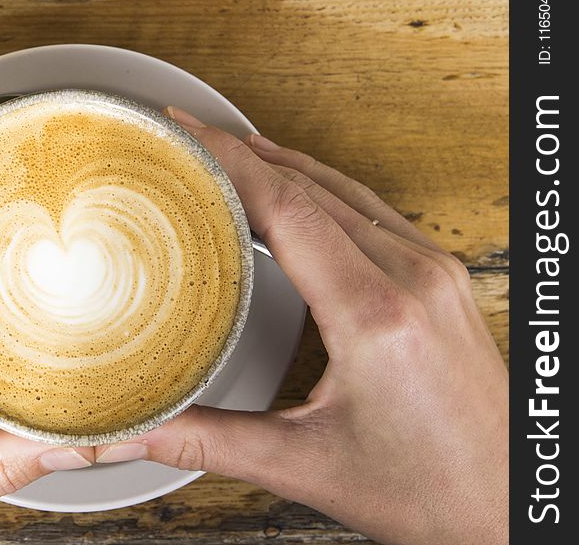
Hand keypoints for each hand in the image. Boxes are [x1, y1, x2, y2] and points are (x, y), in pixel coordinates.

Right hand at [94, 108, 508, 544]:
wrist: (508, 506)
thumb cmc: (429, 491)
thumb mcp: (305, 466)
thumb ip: (208, 442)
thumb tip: (134, 431)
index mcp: (374, 314)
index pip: (286, 208)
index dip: (227, 163)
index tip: (184, 134)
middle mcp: (413, 278)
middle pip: (311, 188)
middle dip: (243, 155)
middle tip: (188, 136)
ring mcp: (434, 272)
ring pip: (345, 191)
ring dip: (284, 165)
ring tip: (230, 150)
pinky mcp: (441, 279)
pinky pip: (373, 210)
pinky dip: (323, 189)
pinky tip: (298, 189)